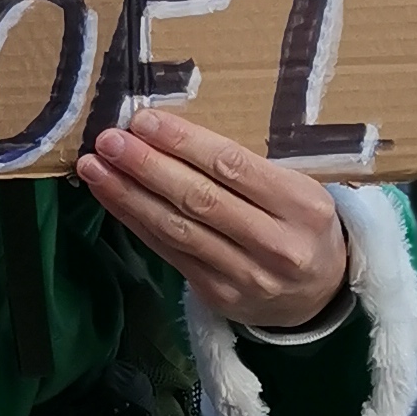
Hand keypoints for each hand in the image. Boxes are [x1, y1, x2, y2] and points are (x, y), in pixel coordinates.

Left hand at [77, 109, 348, 331]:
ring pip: (178, 229)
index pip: (232, 166)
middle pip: (200, 198)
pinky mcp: (219, 295)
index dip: (183, 142)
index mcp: (301, 204)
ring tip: (95, 167)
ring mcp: (247, 275)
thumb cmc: (300, 224)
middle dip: (147, 166)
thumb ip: (246, 168)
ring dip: (130, 195)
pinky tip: (112, 197)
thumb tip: (168, 132)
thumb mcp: (296, 189)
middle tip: (109, 140)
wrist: (320, 294)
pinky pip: (169, 252)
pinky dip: (136, 222)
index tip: (144, 120)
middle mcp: (276, 243)